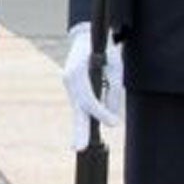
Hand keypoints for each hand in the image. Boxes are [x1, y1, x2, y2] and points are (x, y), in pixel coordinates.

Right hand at [62, 22, 123, 152]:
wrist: (86, 35)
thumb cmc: (104, 49)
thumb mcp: (115, 67)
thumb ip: (113, 91)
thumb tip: (112, 115)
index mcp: (77, 72)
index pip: (89, 99)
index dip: (101, 112)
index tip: (114, 123)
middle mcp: (69, 80)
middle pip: (76, 108)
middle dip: (78, 129)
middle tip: (78, 148)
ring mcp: (68, 84)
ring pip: (78, 108)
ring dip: (81, 125)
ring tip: (79, 144)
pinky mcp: (71, 86)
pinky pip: (80, 103)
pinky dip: (85, 115)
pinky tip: (82, 131)